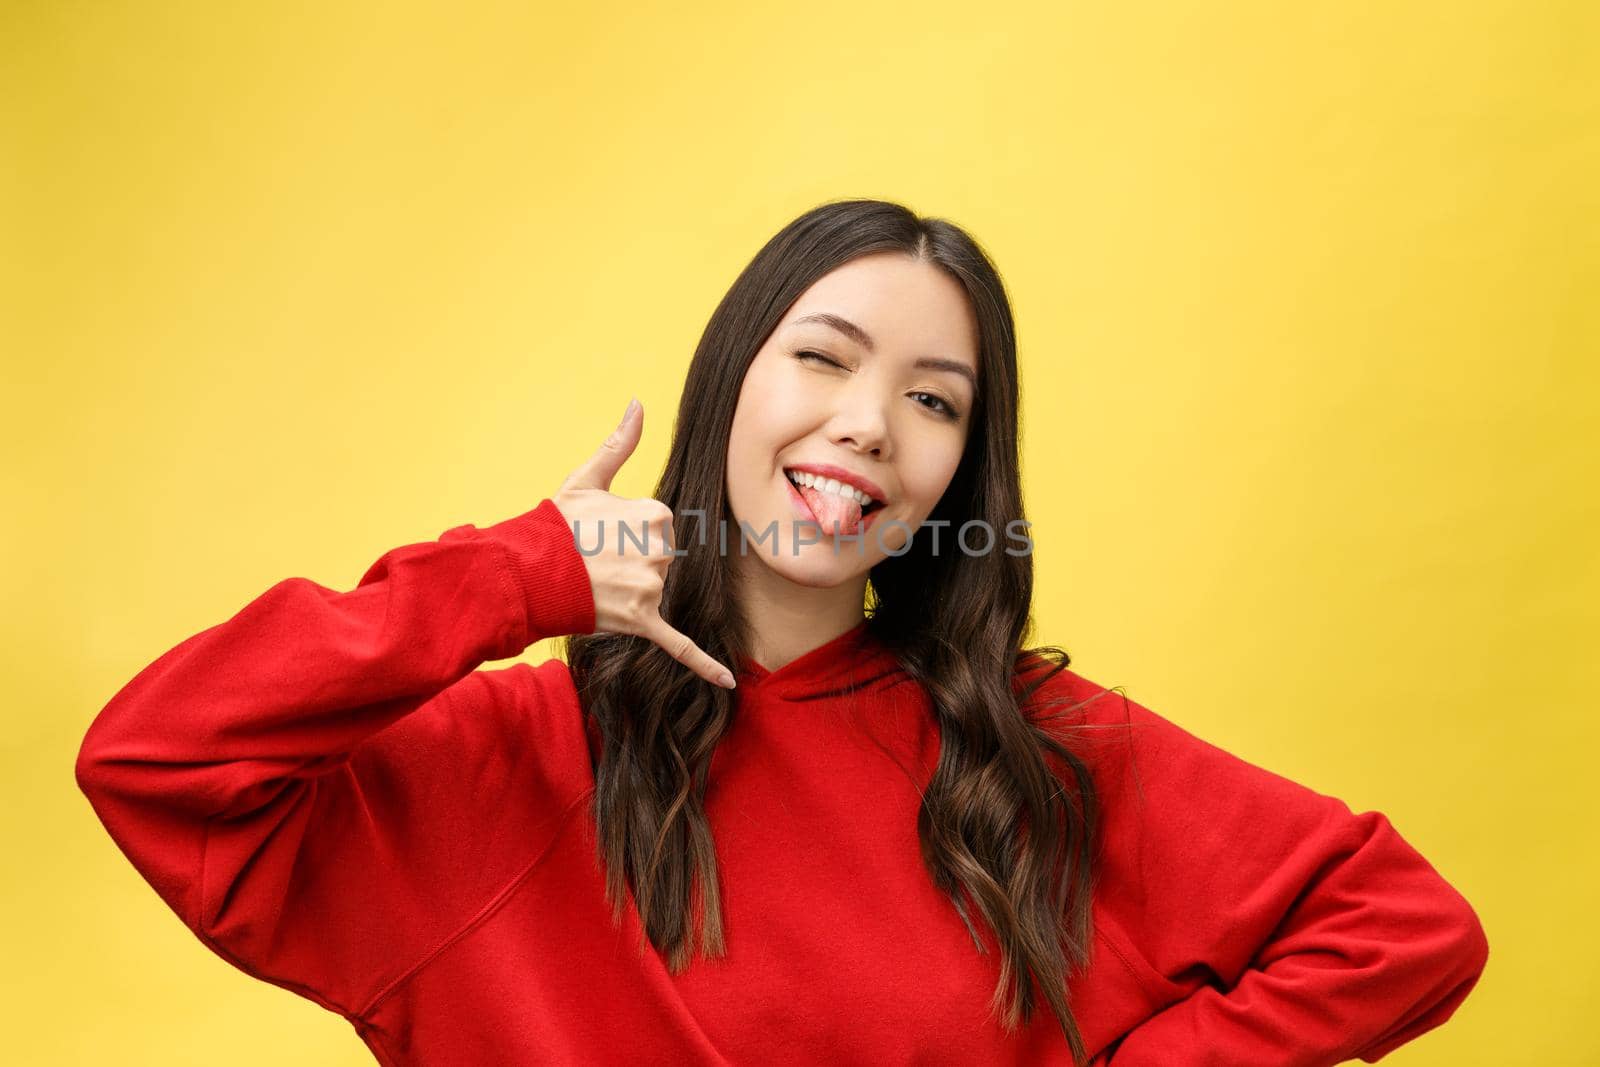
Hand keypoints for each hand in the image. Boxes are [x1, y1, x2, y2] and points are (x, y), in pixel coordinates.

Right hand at [553, 398, 736, 689]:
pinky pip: (681, 646)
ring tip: (596, 582)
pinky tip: (728, 682)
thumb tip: (638, 402)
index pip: (661, 526)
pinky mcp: (644, 621)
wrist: (526, 571)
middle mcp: (661, 550)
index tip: (602, 533)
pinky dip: (706, 664)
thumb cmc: (556, 525)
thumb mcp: (588, 478)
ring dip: (633, 590)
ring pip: (659, 590)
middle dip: (634, 560)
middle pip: (663, 558)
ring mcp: (653, 587)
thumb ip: (620, 443)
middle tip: (597, 559)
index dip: (630, 531)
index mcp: (656, 514)